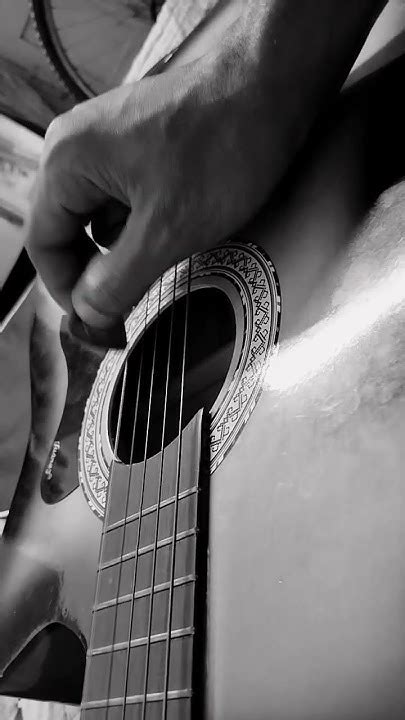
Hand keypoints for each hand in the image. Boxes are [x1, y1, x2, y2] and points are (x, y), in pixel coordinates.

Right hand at [26, 51, 274, 337]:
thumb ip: (117, 281)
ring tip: (156, 267)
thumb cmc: (223, 147)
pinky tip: (170, 235)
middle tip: (124, 311)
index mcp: (68, 162)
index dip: (68, 293)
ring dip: (120, 253)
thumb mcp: (166, 232)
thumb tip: (88, 314)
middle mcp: (77, 147)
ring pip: (98, 219)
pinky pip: (124, 200)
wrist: (273, 88)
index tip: (98, 324)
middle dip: (95, 275)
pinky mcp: (138, 145)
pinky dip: (140, 228)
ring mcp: (108, 143)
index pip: (44, 245)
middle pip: (67, 232)